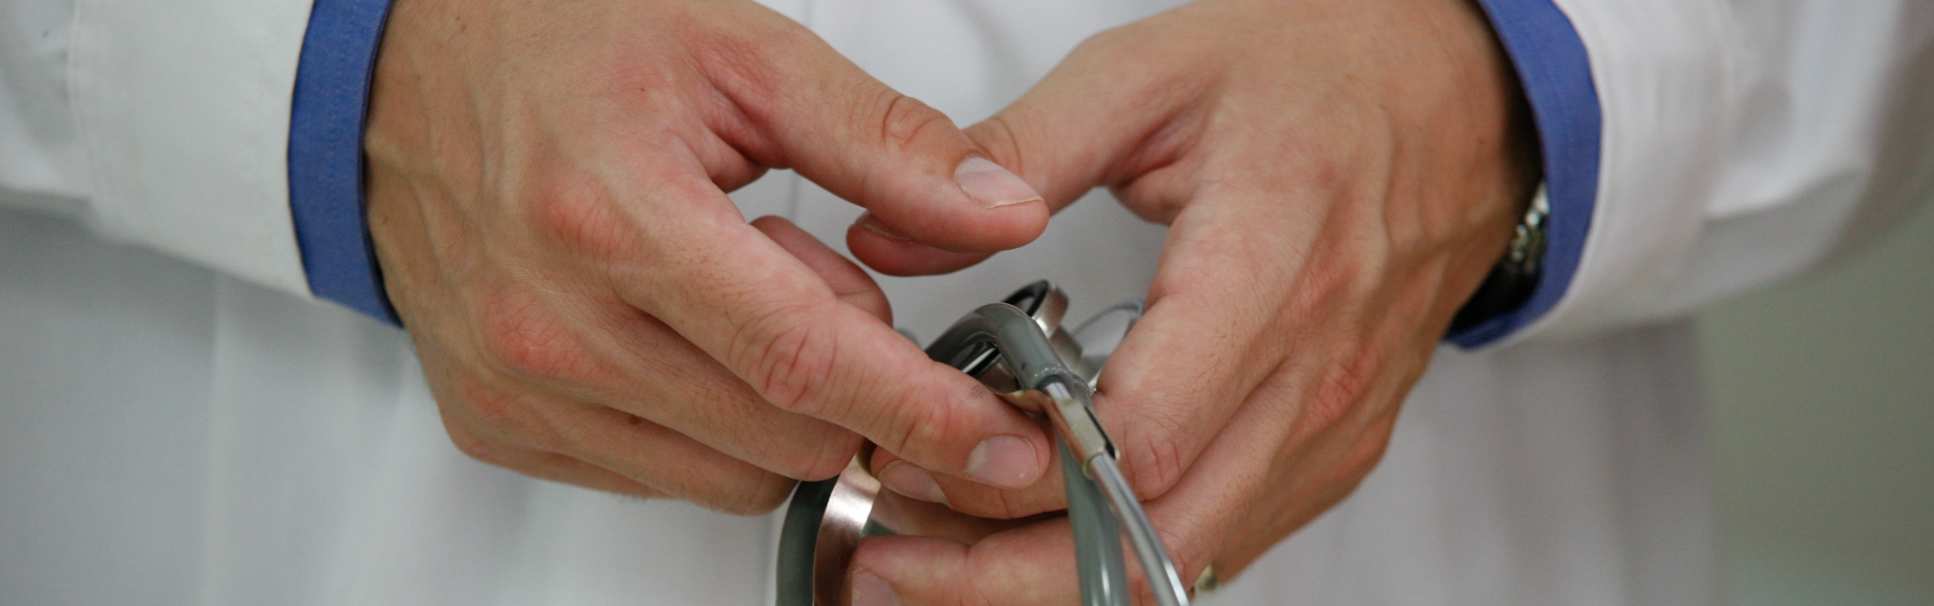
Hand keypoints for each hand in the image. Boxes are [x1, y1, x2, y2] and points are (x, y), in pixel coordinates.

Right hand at [364, 0, 1059, 512]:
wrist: (402, 80)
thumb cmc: (560, 48)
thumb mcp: (741, 56)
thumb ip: (884, 142)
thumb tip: (1001, 211)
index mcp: (614, 217)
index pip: (801, 357)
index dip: (917, 409)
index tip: (999, 436)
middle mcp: (552, 322)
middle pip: (779, 432)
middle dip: (858, 389)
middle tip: (832, 284)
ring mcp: (516, 386)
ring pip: (729, 473)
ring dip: (782, 408)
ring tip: (740, 289)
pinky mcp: (495, 423)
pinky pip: (659, 475)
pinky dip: (711, 426)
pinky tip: (686, 333)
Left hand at [848, 0, 1539, 599]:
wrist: (1464, 101)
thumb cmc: (1322, 75)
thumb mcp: (1151, 72)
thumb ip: (1017, 150)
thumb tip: (892, 231)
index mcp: (1268, 270)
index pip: (1141, 437)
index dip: (1017, 474)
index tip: (915, 456)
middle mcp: (1313, 375)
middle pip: (1151, 537)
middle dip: (1006, 573)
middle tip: (889, 558)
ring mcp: (1331, 429)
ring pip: (1182, 565)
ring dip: (1052, 579)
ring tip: (936, 556)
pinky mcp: (1332, 455)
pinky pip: (1219, 544)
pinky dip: (1121, 559)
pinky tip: (1036, 535)